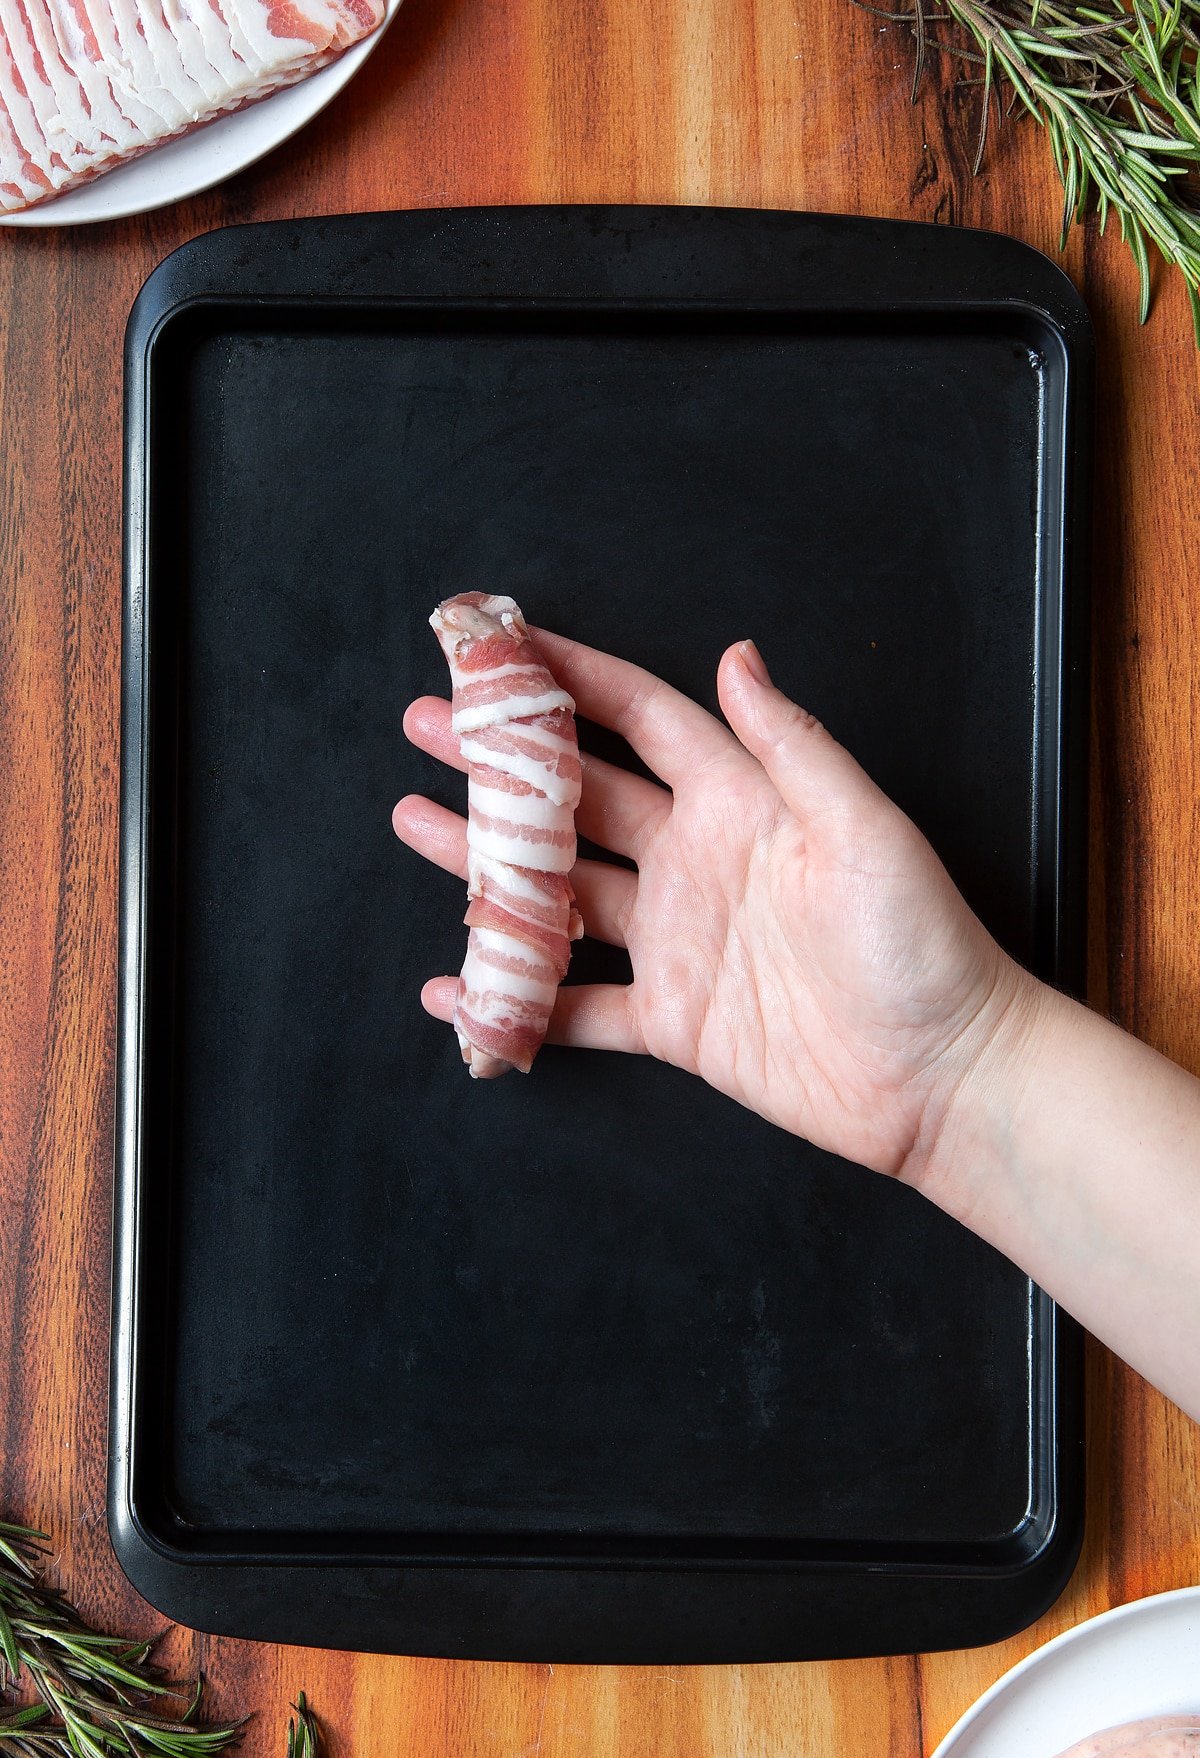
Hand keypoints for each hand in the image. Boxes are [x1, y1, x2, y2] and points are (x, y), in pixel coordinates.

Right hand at [394, 631, 1038, 1182]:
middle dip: (501, 762)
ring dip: (487, 863)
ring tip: (413, 823)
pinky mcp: (673, 1020)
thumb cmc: (923, 945)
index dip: (576, 680)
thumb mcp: (865, 830)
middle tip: (427, 726)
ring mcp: (678, 942)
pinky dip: (514, 999)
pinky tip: (456, 984)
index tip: (508, 646)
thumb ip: (792, 747)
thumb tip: (737, 656)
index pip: (643, 719)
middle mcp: (696, 862)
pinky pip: (576, 1007)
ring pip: (559, 893)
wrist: (942, 1076)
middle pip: (578, 798)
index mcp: (740, 803)